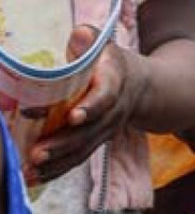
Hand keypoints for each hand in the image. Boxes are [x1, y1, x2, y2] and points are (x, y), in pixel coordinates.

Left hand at [28, 26, 146, 181]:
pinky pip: (78, 157)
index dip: (92, 107)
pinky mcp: (96, 141)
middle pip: (90, 131)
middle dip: (63, 143)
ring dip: (57, 161)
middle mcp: (113, 110)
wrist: (144, 88)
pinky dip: (57, 169)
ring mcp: (106, 129)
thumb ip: (89, 40)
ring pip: (83, 148)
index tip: (74, 117)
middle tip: (37, 153)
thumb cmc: (112, 62)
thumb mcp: (105, 45)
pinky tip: (36, 177)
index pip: (106, 96)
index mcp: (115, 82)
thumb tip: (80, 36)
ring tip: (30, 169)